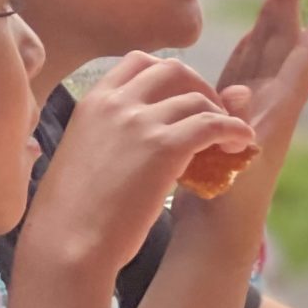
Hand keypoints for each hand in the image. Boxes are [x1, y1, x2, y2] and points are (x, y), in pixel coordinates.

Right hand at [19, 52, 256, 279]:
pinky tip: (242, 144)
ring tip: (228, 137)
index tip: (182, 98)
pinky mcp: (164, 147)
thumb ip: (112, 133)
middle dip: (199, 87)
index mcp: (93, 102)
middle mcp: (116, 103)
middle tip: (212, 114)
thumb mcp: (84, 155)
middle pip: (174, 70)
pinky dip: (235, 129)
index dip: (169, 76)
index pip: (139, 63)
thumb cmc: (71, 214)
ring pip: (197, 98)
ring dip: (221, 113)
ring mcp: (140, 122)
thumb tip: (148, 129)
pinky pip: (213, 124)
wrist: (66, 244)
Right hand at [203, 0, 307, 215]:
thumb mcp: (231, 165)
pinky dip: (247, 49)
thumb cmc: (227, 205)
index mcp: (275, 115)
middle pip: (280, 47)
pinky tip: (249, 36)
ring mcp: (252, 111)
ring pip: (263, 55)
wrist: (216, 234)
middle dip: (287, 9)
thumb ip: (233, 125)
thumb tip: (237, 92)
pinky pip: (243, 72)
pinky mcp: (232, 118)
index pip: (300, 64)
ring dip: (270, 23)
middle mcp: (268, 107)